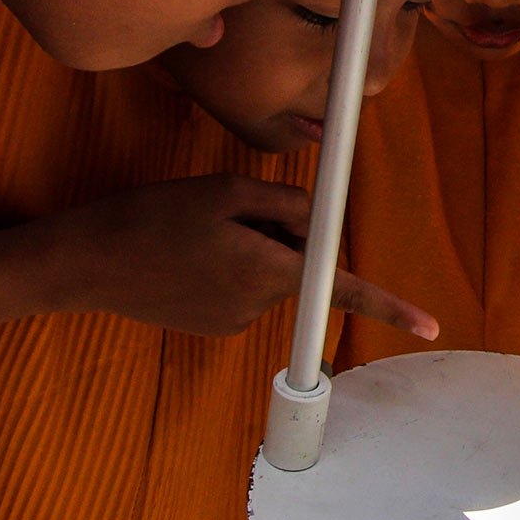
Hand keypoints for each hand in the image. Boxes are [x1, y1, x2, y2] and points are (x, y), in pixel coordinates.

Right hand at [43, 174, 438, 338]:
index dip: (391, 305)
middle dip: (282, 236)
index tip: (432, 326)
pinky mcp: (217, 328)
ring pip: (270, 275)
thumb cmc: (153, 217)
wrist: (87, 263)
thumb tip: (320, 226)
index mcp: (267, 269)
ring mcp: (237, 322)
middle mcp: (259, 305)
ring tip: (196, 236)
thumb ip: (286, 206)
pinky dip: (229, 270)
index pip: (342, 286)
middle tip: (228, 213)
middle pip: (300, 264)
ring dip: (251, 251)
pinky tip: (187, 258)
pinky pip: (245, 290)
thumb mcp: (225, 191)